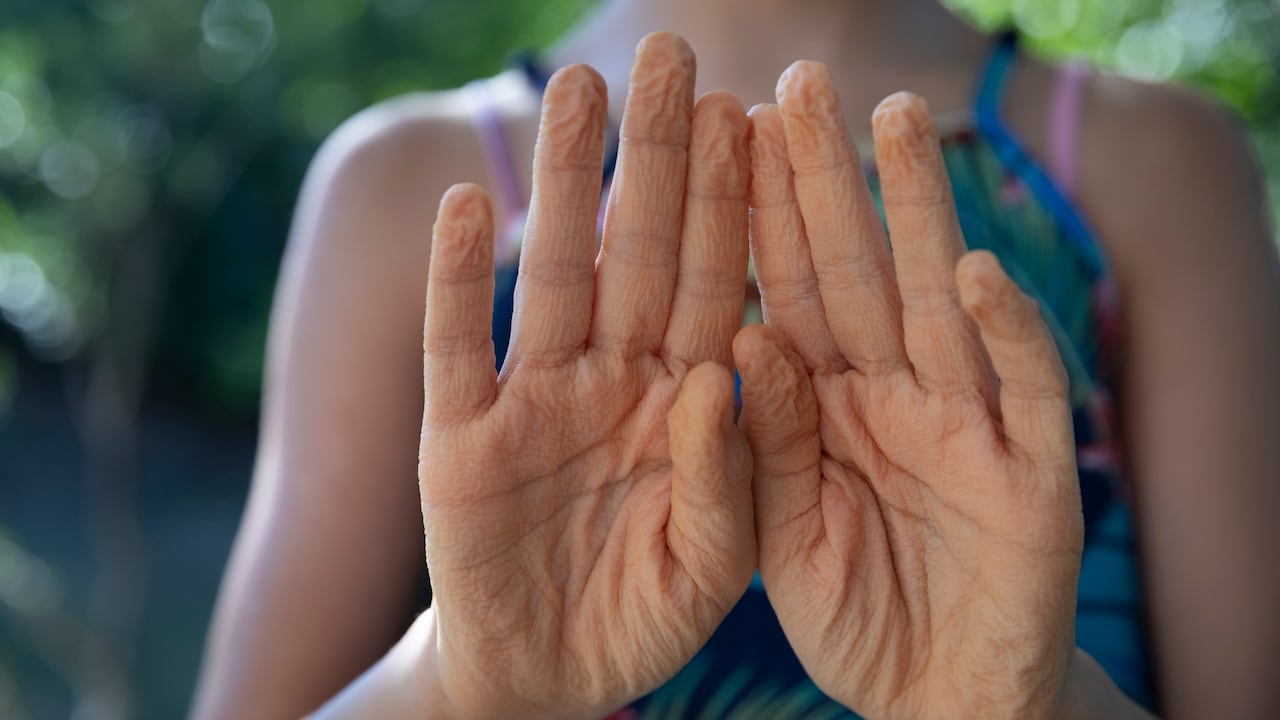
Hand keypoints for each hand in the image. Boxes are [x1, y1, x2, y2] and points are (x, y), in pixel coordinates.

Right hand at [417, 33, 754, 719]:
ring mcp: (533, 401)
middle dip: (657, 158)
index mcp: (685, 401)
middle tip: (672, 55)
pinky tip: (469, 205)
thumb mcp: (711, 564)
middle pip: (639, 253)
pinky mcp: (457, 439)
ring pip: (555, 275)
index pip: (715, 284)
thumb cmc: (643, 616)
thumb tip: (722, 371)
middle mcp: (612, 381)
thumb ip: (725, 473)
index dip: (731, 202)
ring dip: (565, 186)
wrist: (545, 677)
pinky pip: (457, 348)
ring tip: (576, 93)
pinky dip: (459, 281)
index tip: (752, 112)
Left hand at [735, 63, 1083, 719]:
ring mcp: (966, 426)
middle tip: (802, 81)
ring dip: (918, 214)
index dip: (761, 214)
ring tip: (892, 123)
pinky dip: (1003, 334)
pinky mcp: (1032, 475)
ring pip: (937, 304)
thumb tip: (746, 336)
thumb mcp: (780, 530)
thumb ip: (768, 438)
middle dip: (828, 182)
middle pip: (855, 271)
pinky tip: (968, 268)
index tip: (730, 130)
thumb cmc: (855, 612)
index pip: (788, 292)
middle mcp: (894, 396)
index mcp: (824, 405)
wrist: (935, 702)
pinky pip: (1020, 392)